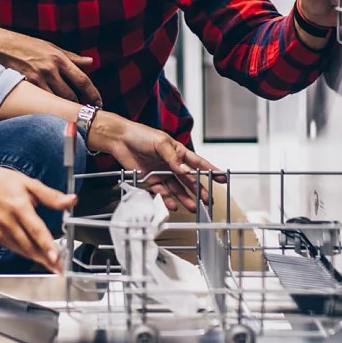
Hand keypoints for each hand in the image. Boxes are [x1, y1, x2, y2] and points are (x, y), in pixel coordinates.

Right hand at [0, 28, 101, 105]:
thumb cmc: (25, 45)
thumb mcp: (49, 47)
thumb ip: (71, 57)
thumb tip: (90, 62)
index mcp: (59, 58)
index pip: (82, 80)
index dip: (93, 94)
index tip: (99, 103)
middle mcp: (50, 69)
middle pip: (70, 95)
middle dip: (78, 105)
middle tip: (82, 111)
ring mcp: (36, 78)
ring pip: (56, 101)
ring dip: (62, 108)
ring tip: (66, 113)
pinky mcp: (25, 86)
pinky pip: (40, 102)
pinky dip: (46, 108)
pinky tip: (48, 111)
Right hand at [0, 161, 75, 273]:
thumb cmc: (2, 182)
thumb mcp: (29, 183)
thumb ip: (51, 196)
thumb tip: (70, 201)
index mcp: (19, 207)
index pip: (36, 230)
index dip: (46, 245)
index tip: (56, 257)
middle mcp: (8, 221)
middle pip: (29, 246)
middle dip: (45, 259)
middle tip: (59, 268)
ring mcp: (0, 230)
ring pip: (21, 250)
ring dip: (37, 259)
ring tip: (51, 265)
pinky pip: (13, 248)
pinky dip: (25, 253)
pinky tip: (36, 255)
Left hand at [88, 113, 222, 212]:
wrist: (120, 139)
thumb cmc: (140, 135)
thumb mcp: (161, 143)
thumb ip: (174, 158)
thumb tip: (186, 171)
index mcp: (178, 152)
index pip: (198, 163)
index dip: (210, 171)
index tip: (222, 178)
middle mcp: (172, 164)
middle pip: (189, 180)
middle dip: (199, 190)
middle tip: (207, 200)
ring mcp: (162, 173)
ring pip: (177, 188)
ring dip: (185, 198)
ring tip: (192, 207)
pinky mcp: (151, 180)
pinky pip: (162, 192)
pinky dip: (167, 199)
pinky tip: (174, 205)